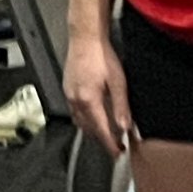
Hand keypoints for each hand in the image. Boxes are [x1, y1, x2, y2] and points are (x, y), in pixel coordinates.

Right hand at [63, 23, 132, 158]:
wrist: (85, 38)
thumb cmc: (101, 56)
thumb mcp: (118, 82)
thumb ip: (121, 106)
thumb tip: (125, 127)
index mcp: (89, 101)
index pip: (101, 130)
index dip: (110, 144)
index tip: (118, 153)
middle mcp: (76, 101)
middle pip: (89, 129)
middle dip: (102, 139)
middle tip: (116, 145)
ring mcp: (69, 95)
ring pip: (80, 122)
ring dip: (93, 130)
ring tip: (106, 133)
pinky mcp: (67, 89)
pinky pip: (74, 112)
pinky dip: (84, 119)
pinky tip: (92, 116)